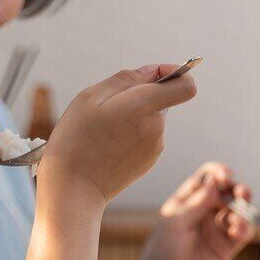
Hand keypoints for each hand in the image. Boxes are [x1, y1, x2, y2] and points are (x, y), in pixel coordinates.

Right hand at [40, 64, 196, 201]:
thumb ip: (126, 79)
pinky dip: (130, 135)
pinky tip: (107, 145)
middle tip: (106, 109)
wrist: (73, 187)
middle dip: (139, 97)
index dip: (176, 74)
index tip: (157, 74)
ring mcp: (155, 146)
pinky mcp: (149, 161)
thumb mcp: (90, 97)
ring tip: (103, 130)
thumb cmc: (76, 140)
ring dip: (132, 117)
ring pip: (150, 119)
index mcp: (144, 106)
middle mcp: (156, 127)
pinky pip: (145, 137)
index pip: (186, 86)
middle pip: (162, 100)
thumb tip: (152, 71)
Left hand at [138, 161, 255, 259]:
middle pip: (229, 192)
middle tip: (240, 193)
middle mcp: (206, 211)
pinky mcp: (227, 246)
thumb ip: (196, 202)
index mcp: (189, 200)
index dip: (219, 173)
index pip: (208, 178)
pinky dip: (244, 228)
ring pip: (239, 211)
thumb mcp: (175, 221)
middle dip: (237, 190)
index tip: (225, 177)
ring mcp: (217, 228)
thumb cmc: (164, 248)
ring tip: (236, 220)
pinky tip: (237, 231)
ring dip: (243, 210)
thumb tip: (214, 181)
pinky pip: (243, 232)